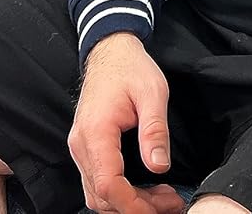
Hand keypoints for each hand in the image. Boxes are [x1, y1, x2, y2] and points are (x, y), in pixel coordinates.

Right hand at [69, 35, 181, 213]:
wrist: (110, 53)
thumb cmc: (130, 69)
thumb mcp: (153, 93)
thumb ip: (154, 131)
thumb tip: (159, 166)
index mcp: (96, 132)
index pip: (108, 184)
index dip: (132, 204)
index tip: (159, 207)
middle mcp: (81, 145)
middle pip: (101, 196)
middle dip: (136, 208)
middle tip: (171, 204)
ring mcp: (80, 148)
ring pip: (97, 195)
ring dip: (128, 204)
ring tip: (163, 200)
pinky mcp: (86, 149)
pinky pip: (98, 182)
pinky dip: (120, 194)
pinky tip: (145, 191)